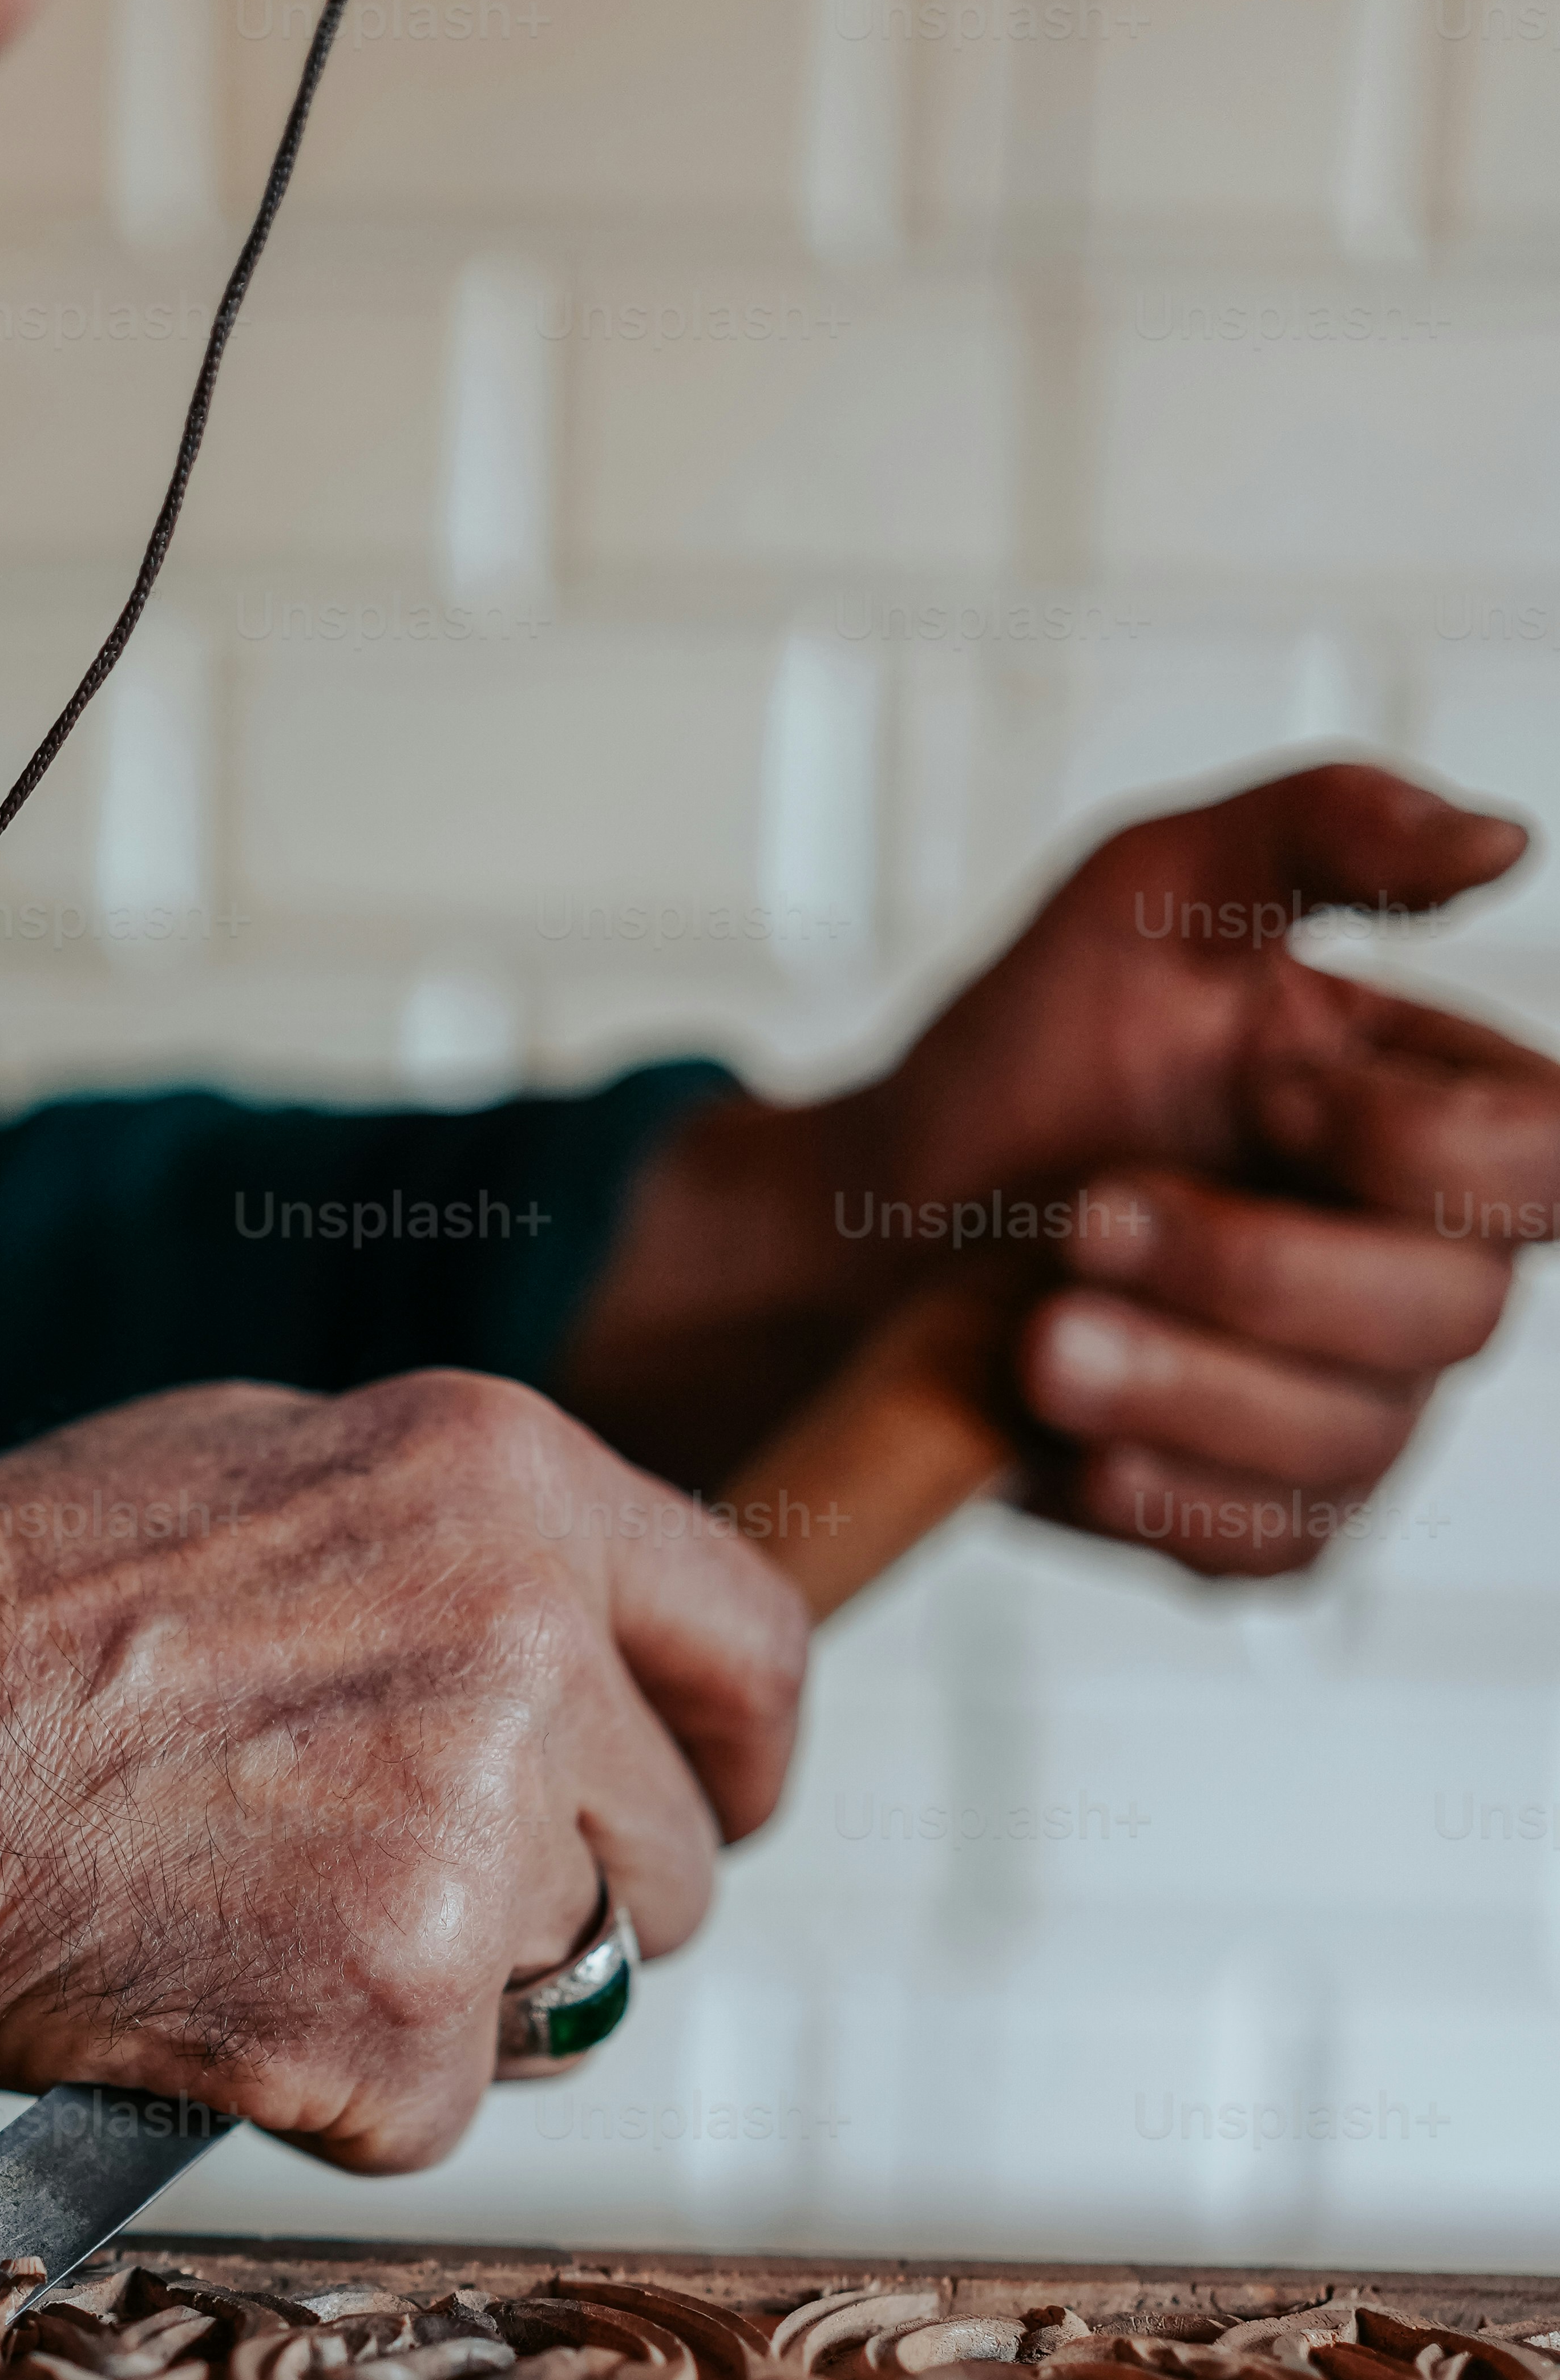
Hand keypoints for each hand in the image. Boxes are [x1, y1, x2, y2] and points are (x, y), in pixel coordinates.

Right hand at [0, 1372, 805, 2165]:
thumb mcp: (252, 1473)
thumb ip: (446, 1547)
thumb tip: (576, 1638)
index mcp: (504, 1480)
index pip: (750, 1645)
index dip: (735, 1760)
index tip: (709, 1814)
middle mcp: (524, 1637)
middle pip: (673, 1853)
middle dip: (568, 1903)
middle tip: (386, 1905)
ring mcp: (471, 1829)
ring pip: (573, 1989)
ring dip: (452, 2002)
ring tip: (258, 1933)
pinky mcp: (399, 2007)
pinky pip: (444, 2103)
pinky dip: (341, 2094)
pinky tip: (211, 2005)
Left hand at [566, 763, 1559, 1578]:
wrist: (885, 1224)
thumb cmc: (1028, 1060)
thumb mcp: (1148, 897)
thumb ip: (1322, 832)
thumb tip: (1497, 841)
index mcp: (1436, 1120)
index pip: (1547, 1159)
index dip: (1417, 1144)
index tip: (1265, 1091)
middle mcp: (1424, 1277)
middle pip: (1445, 1317)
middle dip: (1248, 1270)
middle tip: (1079, 1221)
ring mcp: (1350, 1414)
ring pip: (1342, 1440)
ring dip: (1176, 1388)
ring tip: (1034, 1339)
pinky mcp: (1262, 1521)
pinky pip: (1264, 1546)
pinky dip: (1160, 1495)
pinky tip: (1064, 1447)